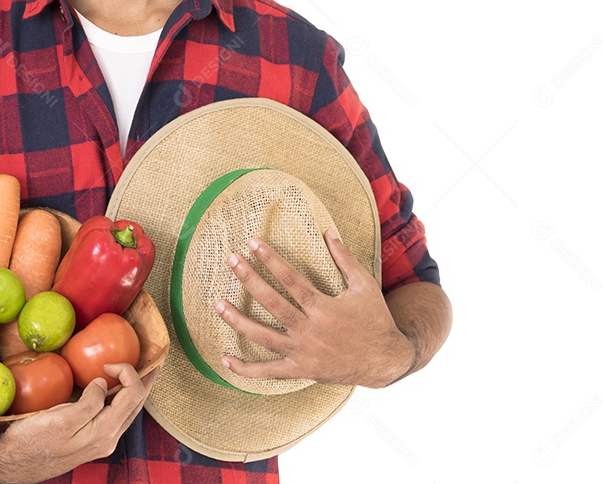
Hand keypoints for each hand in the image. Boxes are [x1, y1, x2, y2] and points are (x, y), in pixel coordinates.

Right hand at [0, 361, 160, 483]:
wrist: (13, 463)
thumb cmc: (33, 441)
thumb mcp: (61, 419)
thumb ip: (89, 403)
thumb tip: (103, 384)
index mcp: (104, 432)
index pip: (132, 395)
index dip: (128, 372)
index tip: (107, 363)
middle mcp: (107, 439)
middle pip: (137, 403)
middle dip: (147, 379)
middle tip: (155, 358)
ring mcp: (100, 440)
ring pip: (127, 410)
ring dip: (136, 388)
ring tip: (142, 371)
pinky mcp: (90, 438)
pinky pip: (114, 414)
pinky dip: (121, 397)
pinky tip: (115, 389)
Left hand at [215, 230, 414, 388]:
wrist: (385, 360)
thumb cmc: (375, 318)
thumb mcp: (364, 285)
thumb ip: (344, 259)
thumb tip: (328, 231)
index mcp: (324, 307)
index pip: (291, 279)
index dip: (271, 259)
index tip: (252, 243)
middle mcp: (310, 329)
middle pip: (272, 302)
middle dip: (249, 279)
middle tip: (230, 260)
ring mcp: (303, 352)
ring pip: (263, 336)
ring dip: (238, 321)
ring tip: (217, 304)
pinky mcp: (300, 370)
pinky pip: (269, 372)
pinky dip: (246, 369)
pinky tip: (225, 359)